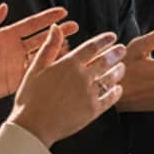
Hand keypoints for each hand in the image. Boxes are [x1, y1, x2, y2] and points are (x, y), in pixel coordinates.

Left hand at [0, 4, 75, 114]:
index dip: (47, 18)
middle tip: (74, 26)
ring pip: (42, 54)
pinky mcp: (18, 79)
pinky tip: (60, 63)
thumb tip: (4, 6)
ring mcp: (19, 64)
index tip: (63, 12)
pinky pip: (36, 72)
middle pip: (42, 38)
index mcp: (8, 36)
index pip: (32, 24)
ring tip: (72, 44)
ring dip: (56, 49)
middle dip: (58, 32)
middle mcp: (17, 48)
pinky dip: (48, 67)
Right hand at [8, 27, 125, 147]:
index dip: (104, 40)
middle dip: (115, 53)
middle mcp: (83, 76)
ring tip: (122, 67)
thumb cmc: (31, 97)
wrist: (33, 126)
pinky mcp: (93, 110)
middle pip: (105, 61)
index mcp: (69, 64)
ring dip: (118, 71)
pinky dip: (116, 92)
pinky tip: (118, 89)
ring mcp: (90, 93)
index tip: (112, 37)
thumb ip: (49, 47)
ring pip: (110, 78)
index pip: (92, 47)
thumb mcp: (36, 68)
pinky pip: (109, 98)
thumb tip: (56, 28)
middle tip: (122, 49)